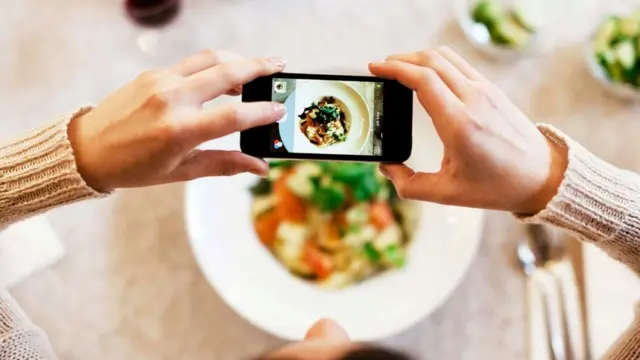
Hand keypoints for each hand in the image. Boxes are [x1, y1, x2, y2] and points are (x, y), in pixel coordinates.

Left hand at [68, 50, 286, 190]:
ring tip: (257, 68)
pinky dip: (214, 66)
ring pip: (211, 59)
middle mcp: (172, 100)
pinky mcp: (153, 73)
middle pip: (227, 73)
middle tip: (281, 66)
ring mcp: (161, 82)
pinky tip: (224, 77)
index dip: (262, 112)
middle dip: (260, 67)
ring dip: (238, 60)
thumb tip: (260, 167)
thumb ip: (225, 164)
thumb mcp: (182, 171)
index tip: (280, 110)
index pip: (234, 116)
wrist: (87, 149)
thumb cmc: (134, 167)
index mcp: (179, 131)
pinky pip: (191, 63)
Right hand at [369, 47, 567, 213]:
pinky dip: (436, 62)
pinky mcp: (492, 90)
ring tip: (400, 68)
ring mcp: (485, 91)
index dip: (394, 69)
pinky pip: (459, 64)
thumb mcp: (447, 194)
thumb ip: (409, 185)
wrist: (542, 176)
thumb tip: (386, 167)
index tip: (375, 69)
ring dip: (418, 57)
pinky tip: (426, 74)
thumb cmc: (496, 187)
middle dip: (400, 60)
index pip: (423, 80)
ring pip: (445, 56)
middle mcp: (473, 100)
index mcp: (459, 124)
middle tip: (381, 69)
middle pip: (431, 60)